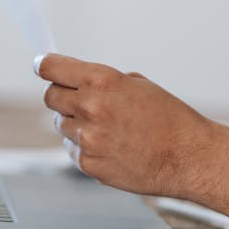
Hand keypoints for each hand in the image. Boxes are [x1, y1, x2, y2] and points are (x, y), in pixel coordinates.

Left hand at [35, 53, 215, 197]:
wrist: (188, 156)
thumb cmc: (169, 118)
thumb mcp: (137, 85)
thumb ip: (100, 82)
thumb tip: (74, 83)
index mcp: (102, 80)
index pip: (52, 68)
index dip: (44, 65)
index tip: (41, 66)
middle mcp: (89, 107)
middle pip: (50, 96)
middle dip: (62, 95)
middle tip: (80, 99)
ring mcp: (87, 138)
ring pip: (60, 124)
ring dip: (75, 122)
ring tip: (107, 127)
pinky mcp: (88, 163)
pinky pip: (72, 148)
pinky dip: (84, 146)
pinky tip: (111, 146)